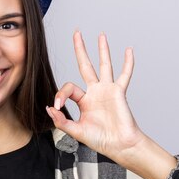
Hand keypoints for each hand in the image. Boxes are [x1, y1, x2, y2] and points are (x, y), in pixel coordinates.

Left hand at [46, 30, 144, 163]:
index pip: (68, 88)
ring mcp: (107, 90)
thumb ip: (62, 121)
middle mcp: (95, 92)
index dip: (60, 95)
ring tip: (101, 35)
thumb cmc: (100, 140)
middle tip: (76, 33)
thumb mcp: (76, 131)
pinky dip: (128, 63)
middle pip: (86, 65)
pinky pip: (124, 75)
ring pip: (104, 65)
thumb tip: (50, 108)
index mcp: (83, 101)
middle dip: (80, 49)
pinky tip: (128, 50)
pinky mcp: (119, 92)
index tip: (58, 107)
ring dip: (102, 50)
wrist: (119, 145)